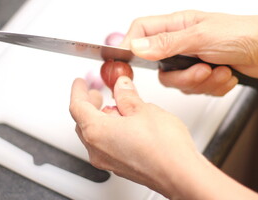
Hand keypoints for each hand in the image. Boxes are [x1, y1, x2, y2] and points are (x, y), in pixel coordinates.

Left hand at [69, 76, 198, 196]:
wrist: (181, 175)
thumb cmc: (164, 147)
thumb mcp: (143, 109)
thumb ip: (127, 95)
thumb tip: (121, 86)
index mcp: (97, 132)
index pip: (77, 106)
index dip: (79, 90)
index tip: (81, 82)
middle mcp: (97, 150)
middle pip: (83, 122)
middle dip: (90, 104)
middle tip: (97, 92)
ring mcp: (107, 161)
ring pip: (94, 135)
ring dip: (101, 118)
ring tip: (117, 106)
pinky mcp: (119, 167)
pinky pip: (106, 145)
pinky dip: (110, 131)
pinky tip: (126, 124)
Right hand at [121, 6, 257, 94]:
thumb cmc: (242, 34)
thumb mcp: (200, 36)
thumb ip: (166, 43)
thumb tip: (137, 47)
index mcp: (177, 26)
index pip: (141, 32)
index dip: (131, 45)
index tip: (128, 61)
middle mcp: (181, 44)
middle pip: (160, 68)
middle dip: (182, 77)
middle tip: (200, 69)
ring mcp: (192, 60)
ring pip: (179, 83)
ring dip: (201, 82)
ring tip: (218, 70)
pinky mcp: (204, 75)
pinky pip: (196, 90)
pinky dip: (213, 87)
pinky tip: (225, 75)